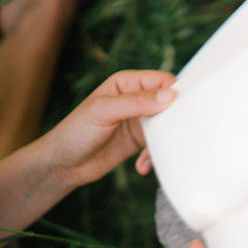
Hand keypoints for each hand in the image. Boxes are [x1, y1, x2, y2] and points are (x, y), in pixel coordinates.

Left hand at [41, 70, 175, 186]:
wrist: (64, 165)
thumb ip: (137, 102)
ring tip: (149, 156)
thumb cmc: (76, 132)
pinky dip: (154, 156)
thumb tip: (170, 96)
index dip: (175, 93)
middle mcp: (136, 99)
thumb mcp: (104, 112)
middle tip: (174, 135)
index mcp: (127, 83)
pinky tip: (141, 166)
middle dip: (173, 121)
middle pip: (170, 104)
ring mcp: (139, 121)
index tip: (183, 110)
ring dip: (163, 143)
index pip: (162, 81)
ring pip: (167, 127)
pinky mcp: (140, 141)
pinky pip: (158, 145)